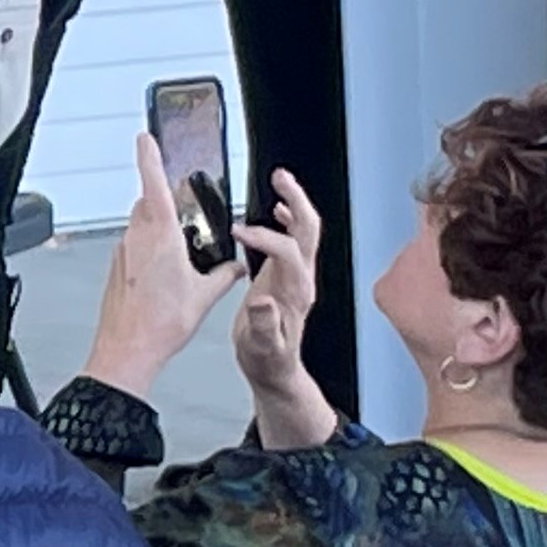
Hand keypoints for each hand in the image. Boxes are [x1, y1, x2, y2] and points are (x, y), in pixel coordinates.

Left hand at [82, 133, 241, 402]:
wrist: (128, 348)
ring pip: (141, 225)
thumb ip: (223, 275)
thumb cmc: (160, 323)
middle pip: (149, 204)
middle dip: (165, 200)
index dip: (149, 156)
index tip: (146, 136)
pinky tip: (166, 271)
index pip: (153, 183)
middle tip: (184, 206)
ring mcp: (123, 252)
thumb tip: (234, 268)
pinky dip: (150, 248)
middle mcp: (136, 238)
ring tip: (181, 248)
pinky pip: (135, 246)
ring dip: (159, 227)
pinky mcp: (118, 267)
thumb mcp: (205, 295)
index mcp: (159, 235)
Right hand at [233, 170, 339, 447]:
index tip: (238, 231)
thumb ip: (265, 326)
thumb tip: (263, 302)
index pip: (286, 251)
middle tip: (280, 177)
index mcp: (294, 292)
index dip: (264, 237)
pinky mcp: (289, 275)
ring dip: (295, 202)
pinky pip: (294, 240)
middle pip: (309, 230)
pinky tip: (276, 209)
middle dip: (297, 200)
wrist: (275, 368)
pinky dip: (287, 219)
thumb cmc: (266, 359)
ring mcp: (298, 276)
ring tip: (279, 181)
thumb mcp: (262, 347)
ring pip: (305, 230)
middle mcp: (301, 279)